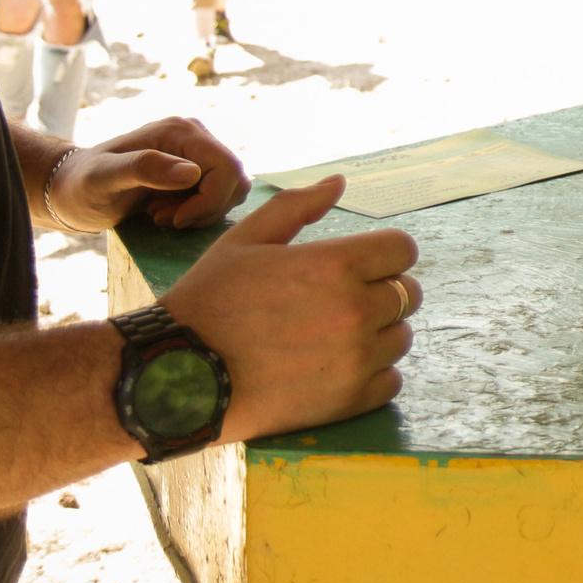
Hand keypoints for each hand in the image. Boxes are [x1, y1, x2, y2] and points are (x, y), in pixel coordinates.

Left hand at [55, 117, 251, 230]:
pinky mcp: (198, 168)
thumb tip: (192, 174)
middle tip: (162, 218)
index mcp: (180, 131)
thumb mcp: (104, 179)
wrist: (72, 189)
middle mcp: (195, 135)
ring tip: (161, 214)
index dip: (208, 202)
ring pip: (232, 188)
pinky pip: (221, 194)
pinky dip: (199, 210)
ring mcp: (198, 151)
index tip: (172, 221)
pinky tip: (167, 211)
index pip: (226, 168)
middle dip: (204, 208)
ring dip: (202, 211)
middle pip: (233, 179)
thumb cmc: (82, 185)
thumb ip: (145, 169)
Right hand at [161, 176, 419, 442]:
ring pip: (400, 337)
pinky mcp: (348, 400)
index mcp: (336, 264)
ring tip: (333, 337)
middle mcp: (354, 310)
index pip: (402, 250)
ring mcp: (355, 359)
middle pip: (406, 293)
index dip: (384, 255)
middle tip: (339, 303)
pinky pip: (391, 381)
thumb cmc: (209, 301)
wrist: (176, 375)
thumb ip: (296, 207)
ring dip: (378, 334)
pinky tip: (337, 368)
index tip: (361, 266)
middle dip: (381, 292)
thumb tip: (338, 182)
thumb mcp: (245, 240)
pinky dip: (373, 375)